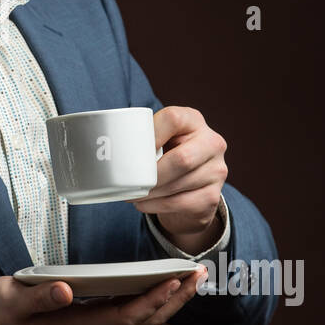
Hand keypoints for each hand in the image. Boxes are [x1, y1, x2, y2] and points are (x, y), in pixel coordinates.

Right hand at [0, 267, 207, 324]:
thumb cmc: (6, 311)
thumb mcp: (16, 302)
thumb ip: (40, 298)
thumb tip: (66, 290)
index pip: (126, 317)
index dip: (152, 300)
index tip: (173, 281)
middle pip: (145, 320)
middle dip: (174, 299)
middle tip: (198, 273)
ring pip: (144, 318)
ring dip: (170, 299)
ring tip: (191, 276)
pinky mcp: (95, 319)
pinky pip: (133, 313)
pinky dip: (154, 298)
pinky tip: (164, 283)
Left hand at [133, 105, 227, 251]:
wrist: (192, 189)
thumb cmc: (168, 157)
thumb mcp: (161, 141)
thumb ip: (144, 138)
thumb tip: (108, 152)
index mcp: (193, 120)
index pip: (172, 119)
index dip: (150, 134)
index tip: (132, 149)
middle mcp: (211, 143)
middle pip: (181, 159)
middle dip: (151, 174)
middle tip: (130, 182)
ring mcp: (217, 170)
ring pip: (179, 184)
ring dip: (150, 192)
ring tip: (132, 193)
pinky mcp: (213, 196)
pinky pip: (181, 203)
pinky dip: (156, 205)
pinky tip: (144, 203)